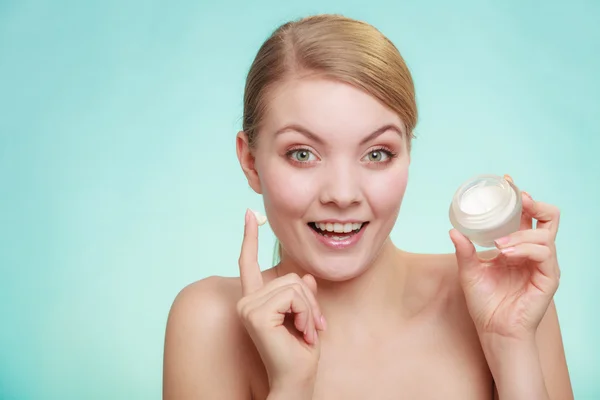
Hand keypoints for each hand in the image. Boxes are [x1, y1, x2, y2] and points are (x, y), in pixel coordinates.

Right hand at [236, 209, 325, 390]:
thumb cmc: (300, 351)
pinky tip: (302, 333)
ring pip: (294, 285)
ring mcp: (249, 307)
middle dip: (310, 300)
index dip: (250, 237)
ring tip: (307, 332)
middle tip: (312, 327)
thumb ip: (302, 292)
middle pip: (289, 276)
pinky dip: (307, 314)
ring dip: (310, 309)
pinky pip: (294, 296)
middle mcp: (246, 301)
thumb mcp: (305, 314)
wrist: (297, 379)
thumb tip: (305, 276)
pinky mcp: (256, 314)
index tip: (249, 214)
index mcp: (254, 300)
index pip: (249, 263)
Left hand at [449, 177, 560, 340]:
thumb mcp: (469, 272)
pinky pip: (544, 254)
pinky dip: (525, 249)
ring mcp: (544, 264)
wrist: (493, 329)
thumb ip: (465, 251)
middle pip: (549, 217)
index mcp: (518, 246)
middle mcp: (534, 252)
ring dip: (520, 234)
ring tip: (499, 245)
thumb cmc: (485, 302)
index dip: (520, 197)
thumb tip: (453, 230)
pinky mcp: (549, 278)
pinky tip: (507, 253)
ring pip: (545, 234)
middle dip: (535, 203)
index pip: (526, 215)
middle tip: (519, 199)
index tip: (506, 181)